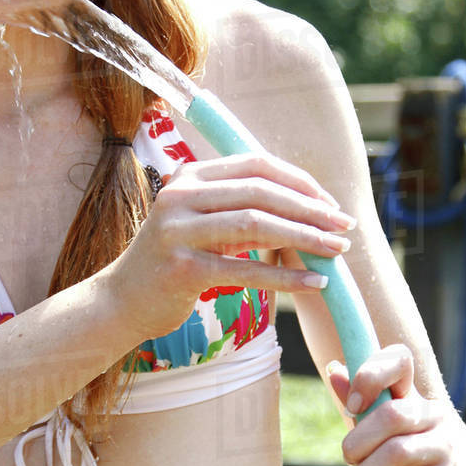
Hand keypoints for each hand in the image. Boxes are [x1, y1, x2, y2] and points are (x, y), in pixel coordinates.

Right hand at [108, 150, 355, 340]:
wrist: (121, 301)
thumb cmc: (171, 262)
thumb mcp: (201, 224)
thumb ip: (241, 210)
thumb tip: (307, 210)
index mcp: (189, 177)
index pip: (255, 164)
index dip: (299, 181)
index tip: (330, 203)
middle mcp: (180, 196)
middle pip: (260, 192)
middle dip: (310, 209)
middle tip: (344, 227)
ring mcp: (177, 231)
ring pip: (256, 225)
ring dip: (305, 238)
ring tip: (336, 252)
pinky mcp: (181, 268)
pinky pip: (244, 270)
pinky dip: (285, 277)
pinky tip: (313, 283)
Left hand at [329, 346, 465, 465]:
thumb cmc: (411, 465)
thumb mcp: (383, 435)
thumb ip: (360, 405)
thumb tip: (333, 369)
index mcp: (416, 398)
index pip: (399, 361)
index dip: (370, 375)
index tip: (352, 405)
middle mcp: (437, 417)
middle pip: (391, 414)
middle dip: (357, 441)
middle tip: (348, 460)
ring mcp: (448, 450)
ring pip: (396, 453)